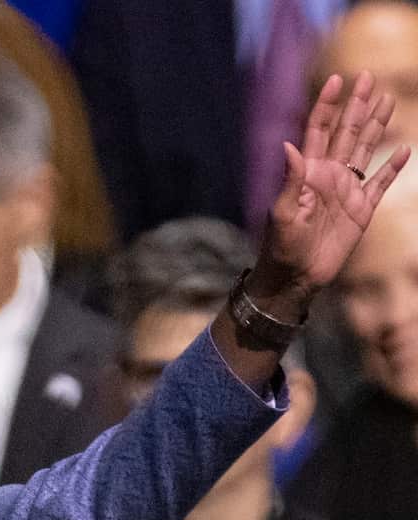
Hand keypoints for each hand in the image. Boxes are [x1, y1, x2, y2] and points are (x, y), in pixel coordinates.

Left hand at [256, 71, 409, 297]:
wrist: (295, 276)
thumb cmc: (281, 246)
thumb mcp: (283, 213)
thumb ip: (291, 179)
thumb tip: (288, 146)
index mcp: (309, 172)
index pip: (319, 130)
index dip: (328, 105)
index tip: (338, 79)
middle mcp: (329, 176)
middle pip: (347, 132)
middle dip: (357, 104)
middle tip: (369, 76)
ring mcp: (347, 191)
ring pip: (365, 150)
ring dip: (376, 125)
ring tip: (387, 100)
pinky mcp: (362, 210)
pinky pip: (381, 183)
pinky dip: (393, 167)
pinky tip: (404, 149)